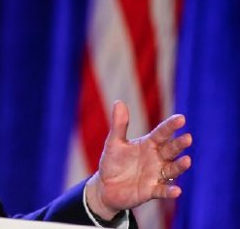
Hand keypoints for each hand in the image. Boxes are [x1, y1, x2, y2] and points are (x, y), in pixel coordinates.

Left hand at [86, 100, 191, 219]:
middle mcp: (156, 159)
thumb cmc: (112, 162)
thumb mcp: (114, 142)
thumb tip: (119, 101)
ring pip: (171, 169)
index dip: (170, 126)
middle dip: (179, 144)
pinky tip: (177, 191)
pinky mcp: (150, 191)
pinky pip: (162, 191)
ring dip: (179, 166)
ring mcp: (155, 175)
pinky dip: (169, 191)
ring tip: (187, 160)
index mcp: (148, 144)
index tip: (181, 118)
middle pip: (170, 150)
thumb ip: (119, 124)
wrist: (105, 186)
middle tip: (188, 138)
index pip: (162, 133)